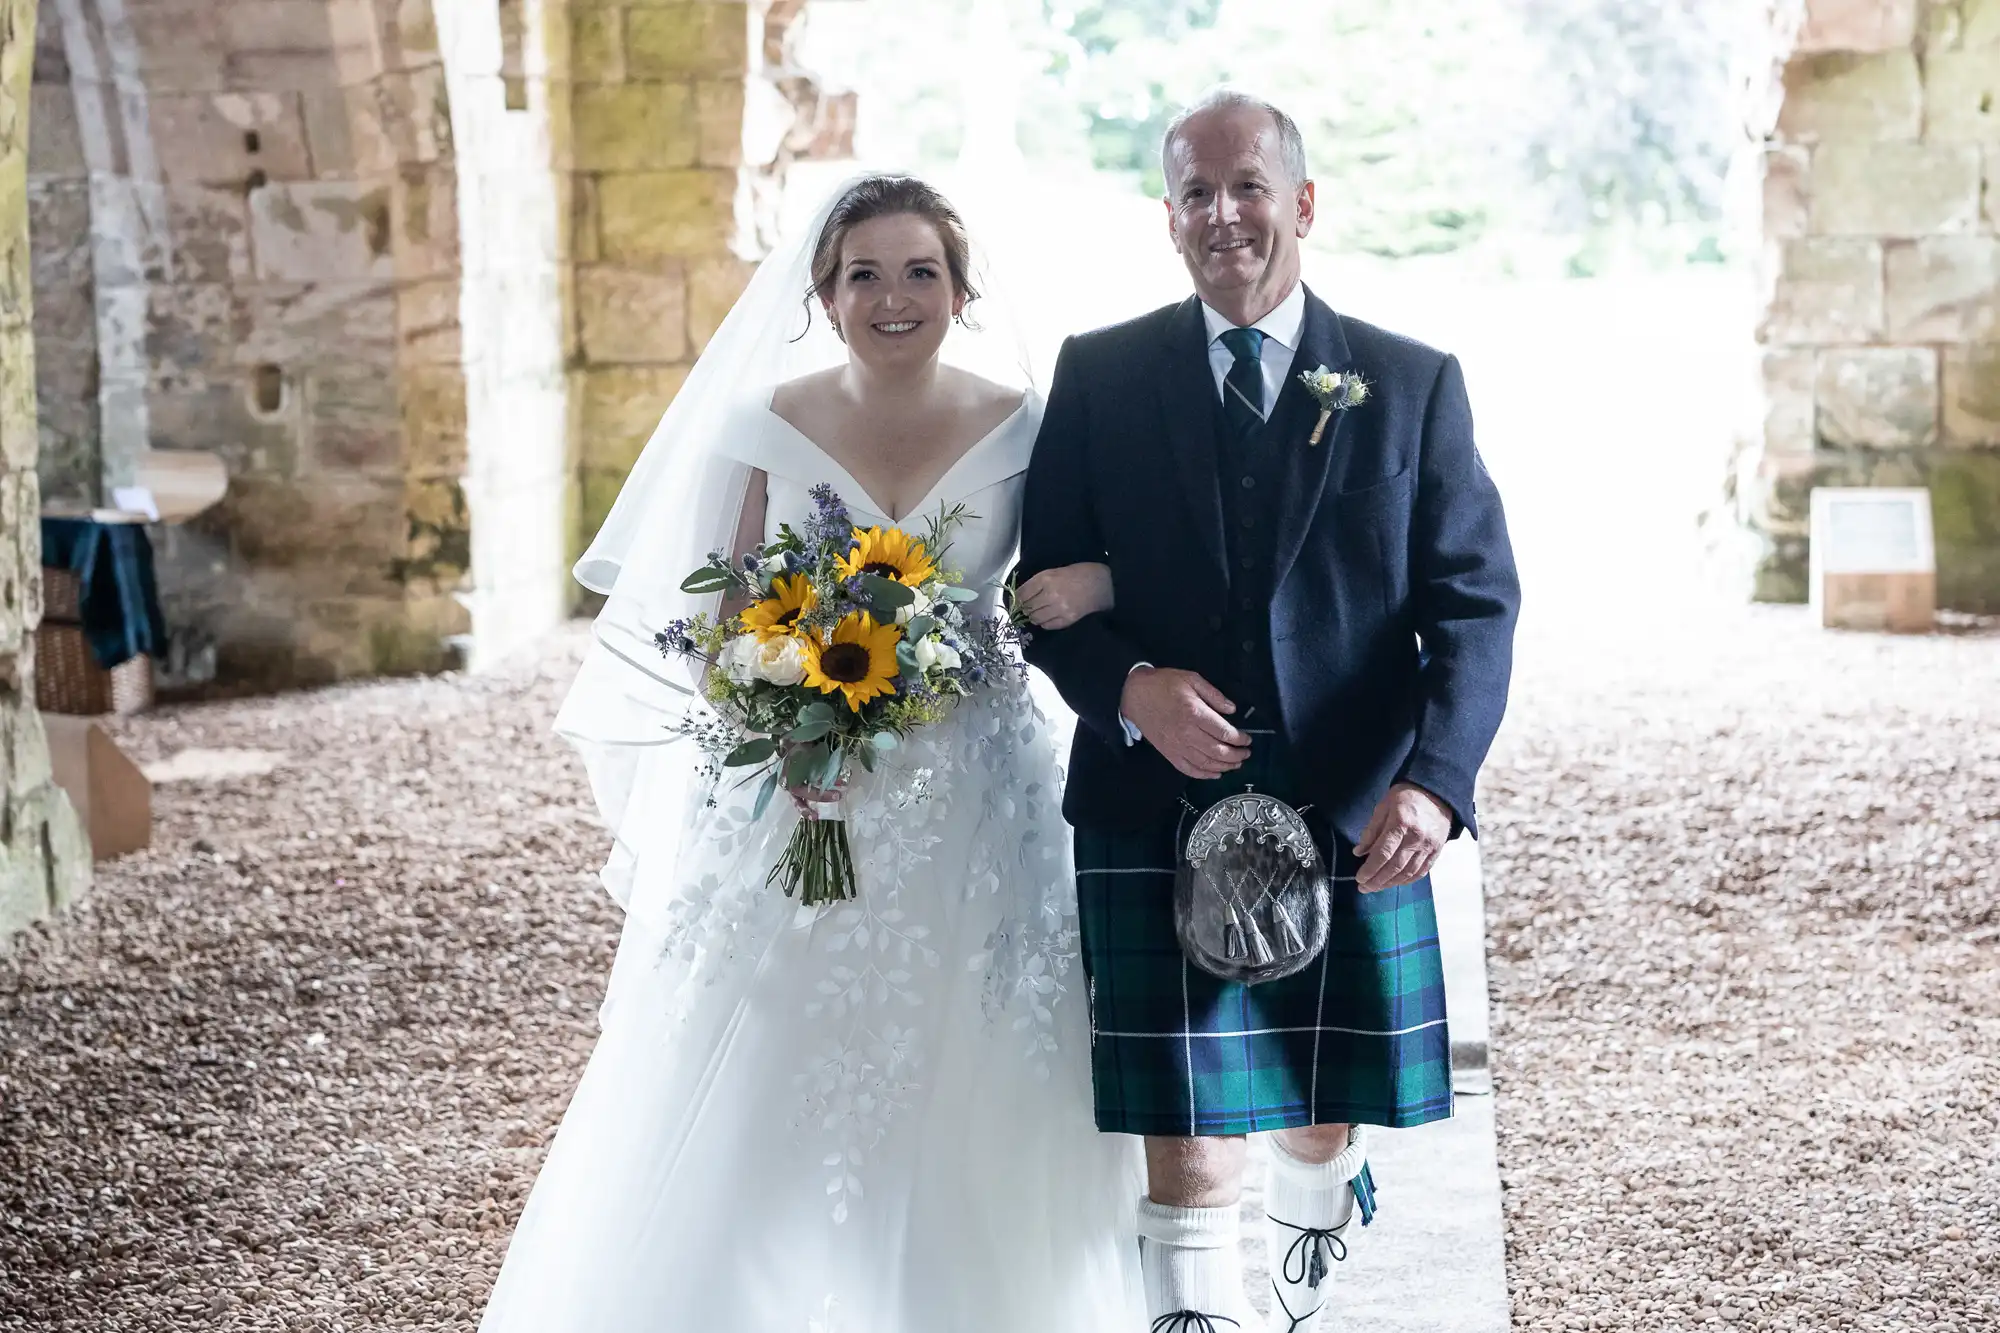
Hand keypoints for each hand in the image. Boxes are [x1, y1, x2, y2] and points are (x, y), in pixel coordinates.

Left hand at [1014, 563, 1113, 629]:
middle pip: (1027, 607)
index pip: (1022, 593)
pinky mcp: (1068, 619)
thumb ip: (1040, 581)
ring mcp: (1059, 608)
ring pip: (1036, 618)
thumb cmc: (1082, 573)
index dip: (1016, 599)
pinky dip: (1045, 623)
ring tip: (1037, 613)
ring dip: (1034, 616)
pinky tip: (1048, 618)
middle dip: (1025, 608)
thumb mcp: (1057, 570)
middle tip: (1026, 608)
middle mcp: (1050, 594)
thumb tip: (1024, 594)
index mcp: (1047, 578)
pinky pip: (1048, 625)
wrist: (1105, 583)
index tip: (1016, 601)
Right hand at [1119, 668, 1249, 778]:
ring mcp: (1177, 746)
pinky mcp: (1169, 753)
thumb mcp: (1191, 679)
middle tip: (1246, 753)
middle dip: (1237, 755)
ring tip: (1236, 764)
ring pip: (1206, 763)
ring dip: (1225, 766)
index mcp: (1195, 713)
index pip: (1224, 732)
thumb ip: (1214, 694)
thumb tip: (1231, 709)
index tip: (1247, 739)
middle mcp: (1187, 733)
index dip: (1240, 739)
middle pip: (1218, 751)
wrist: (1134, 695)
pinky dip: (1204, 775)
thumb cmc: (1163, 684)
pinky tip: (1215, 773)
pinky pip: (1189, 769)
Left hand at [1355, 783, 1452, 892]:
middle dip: (1377, 880)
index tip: (1359, 878)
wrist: (1436, 792)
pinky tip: (1395, 883)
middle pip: (1395, 866)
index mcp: (1401, 823)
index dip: (1370, 869)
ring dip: (1390, 883)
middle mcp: (1416, 837)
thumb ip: (1371, 831)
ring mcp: (1429, 846)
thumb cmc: (1405, 798)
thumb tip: (1359, 852)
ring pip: (1408, 872)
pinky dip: (1407, 880)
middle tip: (1364, 888)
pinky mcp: (1437, 851)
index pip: (1383, 853)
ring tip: (1376, 887)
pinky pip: (1421, 871)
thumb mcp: (1383, 807)